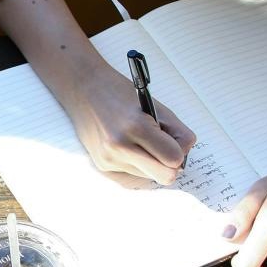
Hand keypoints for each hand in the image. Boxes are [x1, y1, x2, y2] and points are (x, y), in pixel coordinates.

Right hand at [57, 62, 197, 185]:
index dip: (179, 151)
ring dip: (150, 162)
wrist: (83, 90)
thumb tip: (183, 159)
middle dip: (169, 165)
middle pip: (165, 177)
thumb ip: (178, 133)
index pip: (174, 158)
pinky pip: (133, 174)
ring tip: (138, 140)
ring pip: (149, 177)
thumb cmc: (121, 94)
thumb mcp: (156, 107)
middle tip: (164, 148)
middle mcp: (120, 147)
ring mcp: (109, 159)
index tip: (175, 141)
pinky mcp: (102, 165)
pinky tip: (126, 145)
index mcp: (136, 127)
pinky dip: (136, 162)